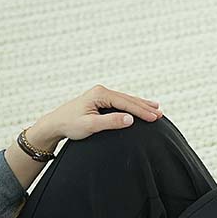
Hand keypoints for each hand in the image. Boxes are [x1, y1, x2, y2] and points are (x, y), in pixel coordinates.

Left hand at [34, 84, 163, 148]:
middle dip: (145, 107)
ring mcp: (100, 94)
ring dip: (141, 105)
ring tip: (156, 108)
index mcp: (100, 94)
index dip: (142, 111)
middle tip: (161, 114)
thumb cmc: (70, 125)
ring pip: (126, 99)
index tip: (155, 118)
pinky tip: (140, 107)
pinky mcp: (100, 100)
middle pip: (128, 99)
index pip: (126, 103)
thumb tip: (130, 119)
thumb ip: (111, 122)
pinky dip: (132, 105)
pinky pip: (121, 102)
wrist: (55, 124)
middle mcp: (101, 91)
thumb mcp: (91, 126)